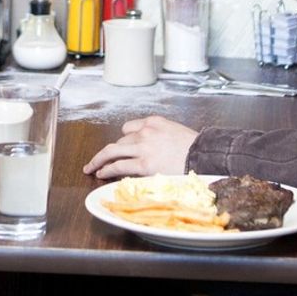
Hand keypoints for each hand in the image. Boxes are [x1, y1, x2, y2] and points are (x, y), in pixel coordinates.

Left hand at [82, 116, 196, 179]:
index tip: (122, 148)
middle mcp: (145, 132)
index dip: (125, 139)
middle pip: (120, 141)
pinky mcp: (143, 164)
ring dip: (99, 160)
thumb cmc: (196, 148)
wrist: (205, 156)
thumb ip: (160, 137)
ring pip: (113, 151)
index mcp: (154, 122)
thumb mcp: (176, 133)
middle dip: (109, 151)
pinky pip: (119, 165)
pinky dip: (107, 169)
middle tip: (98, 158)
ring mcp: (143, 147)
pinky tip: (101, 173)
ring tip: (91, 167)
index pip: (129, 128)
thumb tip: (154, 149)